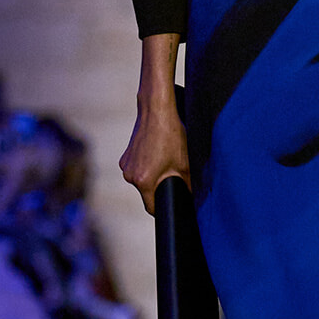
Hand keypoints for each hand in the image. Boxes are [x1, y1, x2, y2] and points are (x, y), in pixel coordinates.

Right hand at [119, 98, 189, 214]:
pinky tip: (158, 153)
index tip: (174, 205)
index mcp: (143, 180)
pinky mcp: (126, 155)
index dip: (165, 208)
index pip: (152, 208)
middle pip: (147, 193)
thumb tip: (193, 199)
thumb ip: (188, 185)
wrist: (156, 109)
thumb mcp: (185, 163)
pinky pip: (138, 168)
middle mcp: (129, 175)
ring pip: (142, 179)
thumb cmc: (172, 135)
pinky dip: (148, 165)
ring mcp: (126, 164)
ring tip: (166, 161)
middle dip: (161, 188)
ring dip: (154, 176)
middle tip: (175, 176)